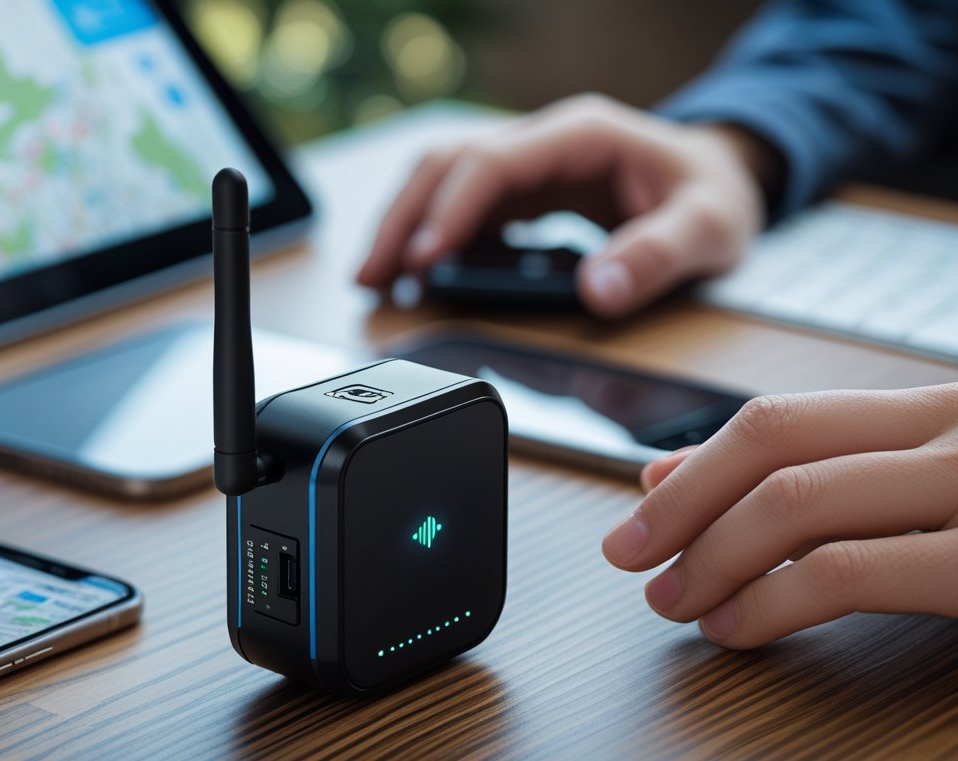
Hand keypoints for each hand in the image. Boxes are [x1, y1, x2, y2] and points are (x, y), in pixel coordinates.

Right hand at [356, 94, 780, 316]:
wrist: (721, 183)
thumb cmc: (713, 198)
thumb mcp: (708, 229)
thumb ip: (658, 256)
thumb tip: (598, 290)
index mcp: (582, 135)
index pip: (493, 162)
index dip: (452, 211)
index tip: (425, 260)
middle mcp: (544, 142)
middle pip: (448, 164)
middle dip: (403, 219)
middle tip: (372, 277)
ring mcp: (529, 165)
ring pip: (442, 180)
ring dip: (405, 226)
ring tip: (375, 280)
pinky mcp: (524, 193)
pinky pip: (462, 207)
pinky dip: (430, 238)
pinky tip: (414, 275)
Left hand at [602, 384, 957, 647]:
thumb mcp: (908, 496)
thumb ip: (800, 481)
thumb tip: (667, 474)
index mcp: (931, 413)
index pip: (778, 421)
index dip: (691, 473)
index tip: (636, 520)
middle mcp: (952, 432)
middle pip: (773, 446)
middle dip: (682, 506)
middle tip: (630, 557)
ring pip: (796, 500)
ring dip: (711, 557)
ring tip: (675, 602)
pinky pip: (845, 571)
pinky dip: (767, 601)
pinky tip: (734, 627)